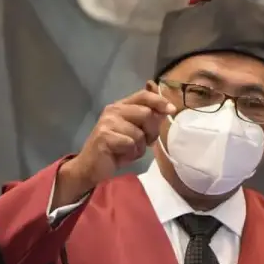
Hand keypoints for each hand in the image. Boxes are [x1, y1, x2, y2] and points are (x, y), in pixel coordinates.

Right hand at [55, 90, 174, 205]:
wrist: (91, 167)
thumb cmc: (115, 150)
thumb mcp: (135, 134)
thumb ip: (148, 121)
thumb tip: (166, 110)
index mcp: (120, 106)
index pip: (143, 95)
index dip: (159, 101)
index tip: (171, 110)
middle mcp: (113, 110)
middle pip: (146, 113)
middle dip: (151, 131)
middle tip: (145, 143)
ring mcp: (107, 122)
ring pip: (139, 133)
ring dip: (139, 147)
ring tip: (129, 151)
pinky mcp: (105, 136)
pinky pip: (130, 144)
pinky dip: (130, 153)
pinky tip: (120, 155)